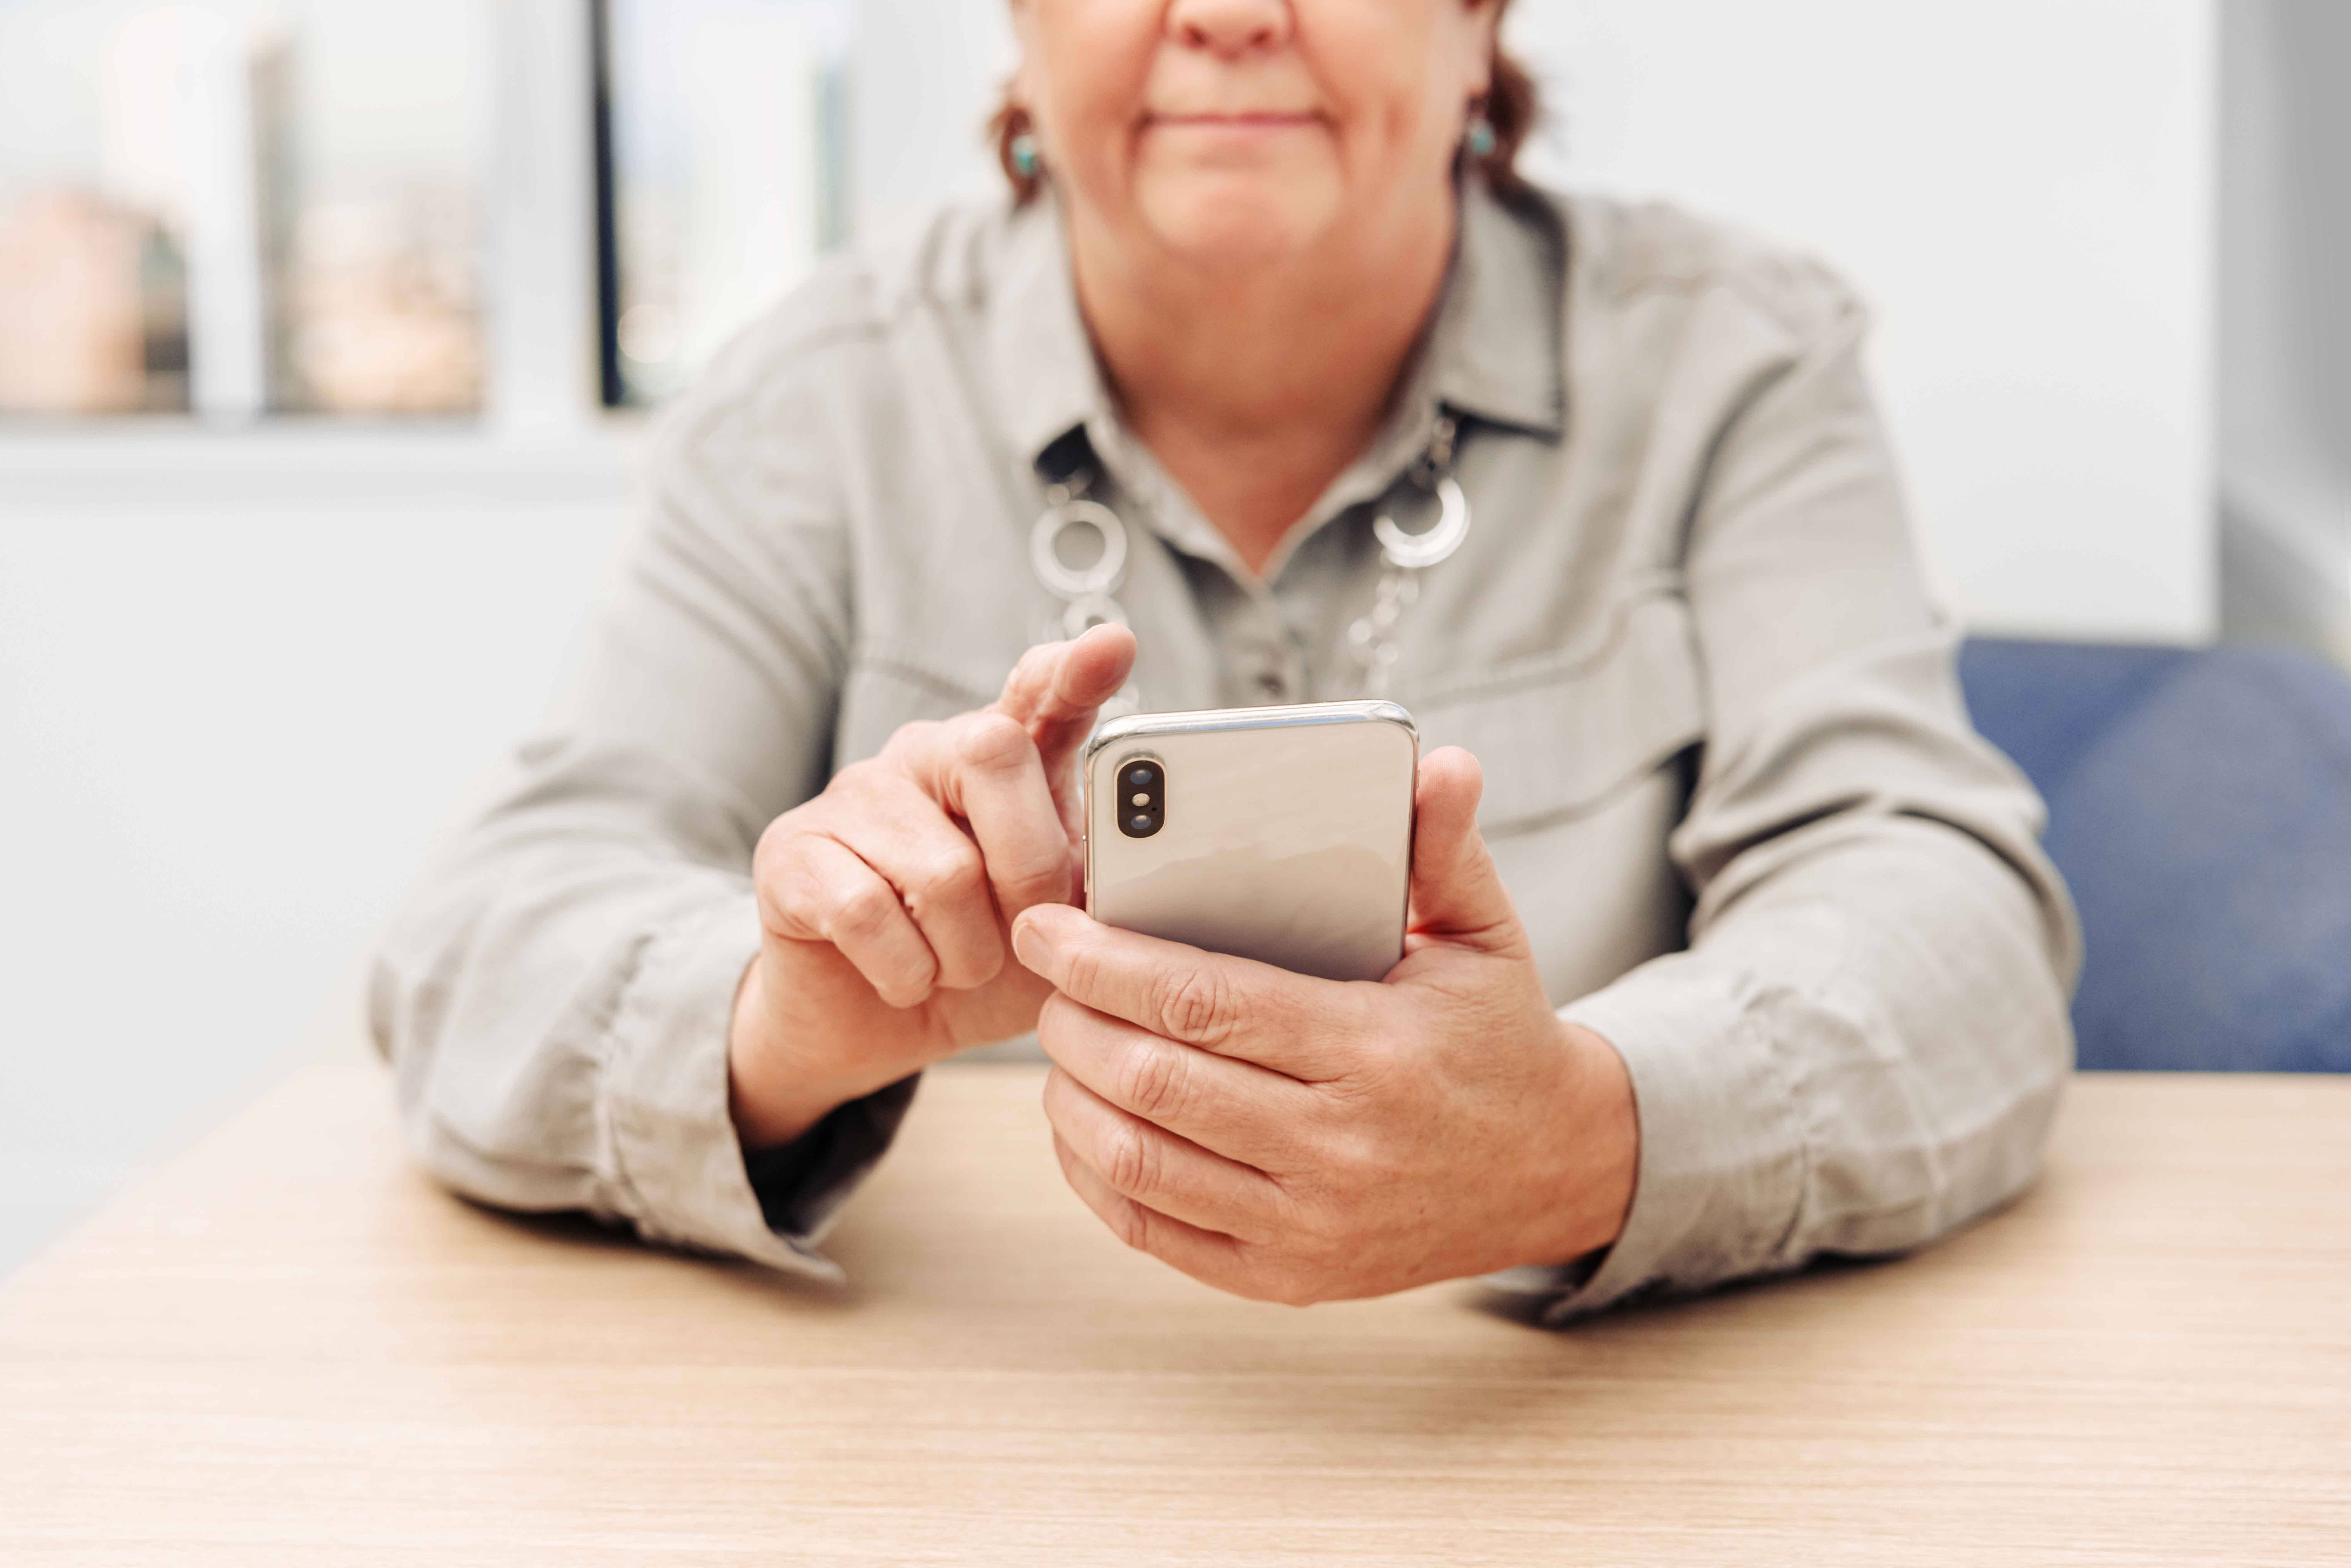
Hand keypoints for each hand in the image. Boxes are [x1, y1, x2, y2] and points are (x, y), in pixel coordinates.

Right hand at [728, 625, 1135, 1147]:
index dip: (1073, 672)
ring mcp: (854, 795)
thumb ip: (1091, 881)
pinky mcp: (792, 850)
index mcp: (998, 761)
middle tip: (1026, 934)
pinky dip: (905, 971)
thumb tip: (1134, 859)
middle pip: (994, 756)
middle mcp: (925, 755)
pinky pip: (866, 911)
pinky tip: (905, 979)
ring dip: (967, 952)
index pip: (1039, 694)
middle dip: (1031, 868)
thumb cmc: (976, 965)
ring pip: (941, 867)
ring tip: (956, 968)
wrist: (872, 1028)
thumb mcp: (1054, 928)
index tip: (1111, 647)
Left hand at [1011, 747, 1637, 1304]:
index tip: (1049, 925)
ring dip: (1071, 1096)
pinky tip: (1082, 1121)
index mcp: (1379, 1052)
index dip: (1107, 961)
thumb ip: (1446, 849)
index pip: (1205, 1002)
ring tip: (1060, 1040)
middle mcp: (1342, 1149)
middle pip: (1155, 1080)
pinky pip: (1154, 1230)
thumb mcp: (1486, 935)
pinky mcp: (1287, 1278)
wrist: (1549, 1170)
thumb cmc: (1497, 1035)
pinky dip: (1096, 1173)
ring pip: (1138, 1160)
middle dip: (1073, 1020)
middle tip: (1045, 976)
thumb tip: (1439, 763)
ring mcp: (1310, 1227)